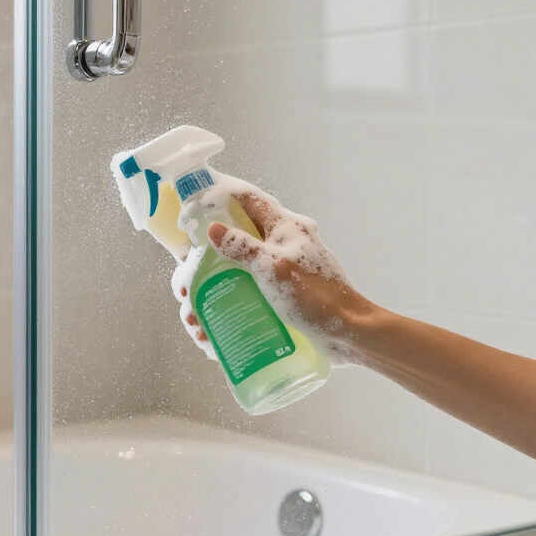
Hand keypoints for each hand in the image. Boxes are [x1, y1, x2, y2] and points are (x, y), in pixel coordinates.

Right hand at [172, 183, 367, 365]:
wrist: (350, 335)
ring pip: (234, 276)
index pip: (248, 199)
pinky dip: (226, 315)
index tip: (192, 210)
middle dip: (202, 265)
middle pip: (232, 242)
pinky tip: (211, 338)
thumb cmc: (317, 297)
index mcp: (284, 228)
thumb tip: (213, 229)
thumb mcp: (274, 269)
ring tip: (195, 322)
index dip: (220, 197)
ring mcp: (279, 274)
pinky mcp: (280, 300)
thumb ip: (243, 248)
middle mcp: (280, 246)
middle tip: (184, 286)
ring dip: (208, 297)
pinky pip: (246, 299)